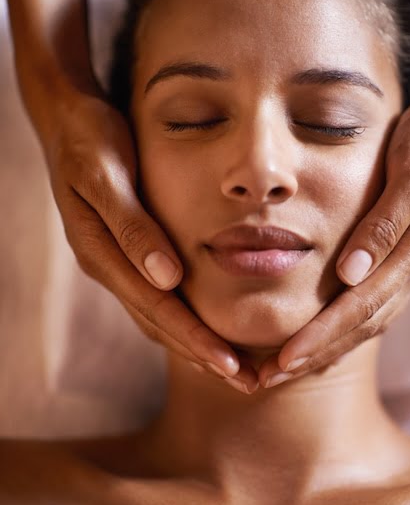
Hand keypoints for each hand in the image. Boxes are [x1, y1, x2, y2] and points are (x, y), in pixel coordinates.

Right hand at [45, 89, 258, 392]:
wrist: (66, 120)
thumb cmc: (89, 139)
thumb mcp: (106, 173)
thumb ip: (133, 226)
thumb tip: (166, 278)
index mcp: (103, 253)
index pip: (157, 308)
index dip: (195, 339)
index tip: (231, 366)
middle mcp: (109, 267)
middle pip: (160, 325)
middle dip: (203, 356)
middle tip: (248, 384)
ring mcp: (116, 264)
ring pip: (159, 319)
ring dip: (196, 347)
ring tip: (236, 370)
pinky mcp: (126, 256)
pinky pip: (157, 300)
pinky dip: (184, 322)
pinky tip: (208, 331)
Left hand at [258, 90, 409, 387]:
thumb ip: (384, 223)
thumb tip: (351, 274)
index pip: (361, 307)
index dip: (321, 337)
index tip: (282, 362)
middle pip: (362, 326)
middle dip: (316, 356)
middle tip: (269, 380)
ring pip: (367, 322)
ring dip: (327, 349)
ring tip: (285, 370)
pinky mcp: (403, 259)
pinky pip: (372, 305)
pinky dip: (343, 328)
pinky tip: (320, 335)